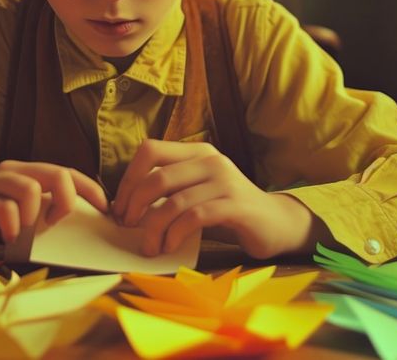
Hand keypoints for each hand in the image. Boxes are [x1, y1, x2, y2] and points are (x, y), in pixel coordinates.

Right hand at [0, 160, 107, 243]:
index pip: (69, 172)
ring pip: (30, 188)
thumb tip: (85, 224)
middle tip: (56, 223)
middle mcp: (15, 171)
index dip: (91, 189)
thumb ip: (48, 210)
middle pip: (55, 173)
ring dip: (35, 216)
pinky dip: (13, 227)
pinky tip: (11, 239)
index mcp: (31, 172)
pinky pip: (4, 208)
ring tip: (29, 232)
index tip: (105, 209)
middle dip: (66, 200)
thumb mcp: (27, 213)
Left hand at [112, 140, 322, 258]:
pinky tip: (169, 246)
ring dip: (153, 228)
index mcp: (197, 151)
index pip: (150, 150)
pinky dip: (175, 234)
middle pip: (157, 176)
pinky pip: (194, 217)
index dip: (129, 178)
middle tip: (128, 227)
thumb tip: (124, 204)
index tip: (120, 206)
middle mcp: (211, 160)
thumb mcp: (197, 191)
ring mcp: (225, 181)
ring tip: (149, 246)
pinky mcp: (235, 205)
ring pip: (174, 201)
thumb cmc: (227, 210)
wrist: (276, 224)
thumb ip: (169, 189)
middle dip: (134, 204)